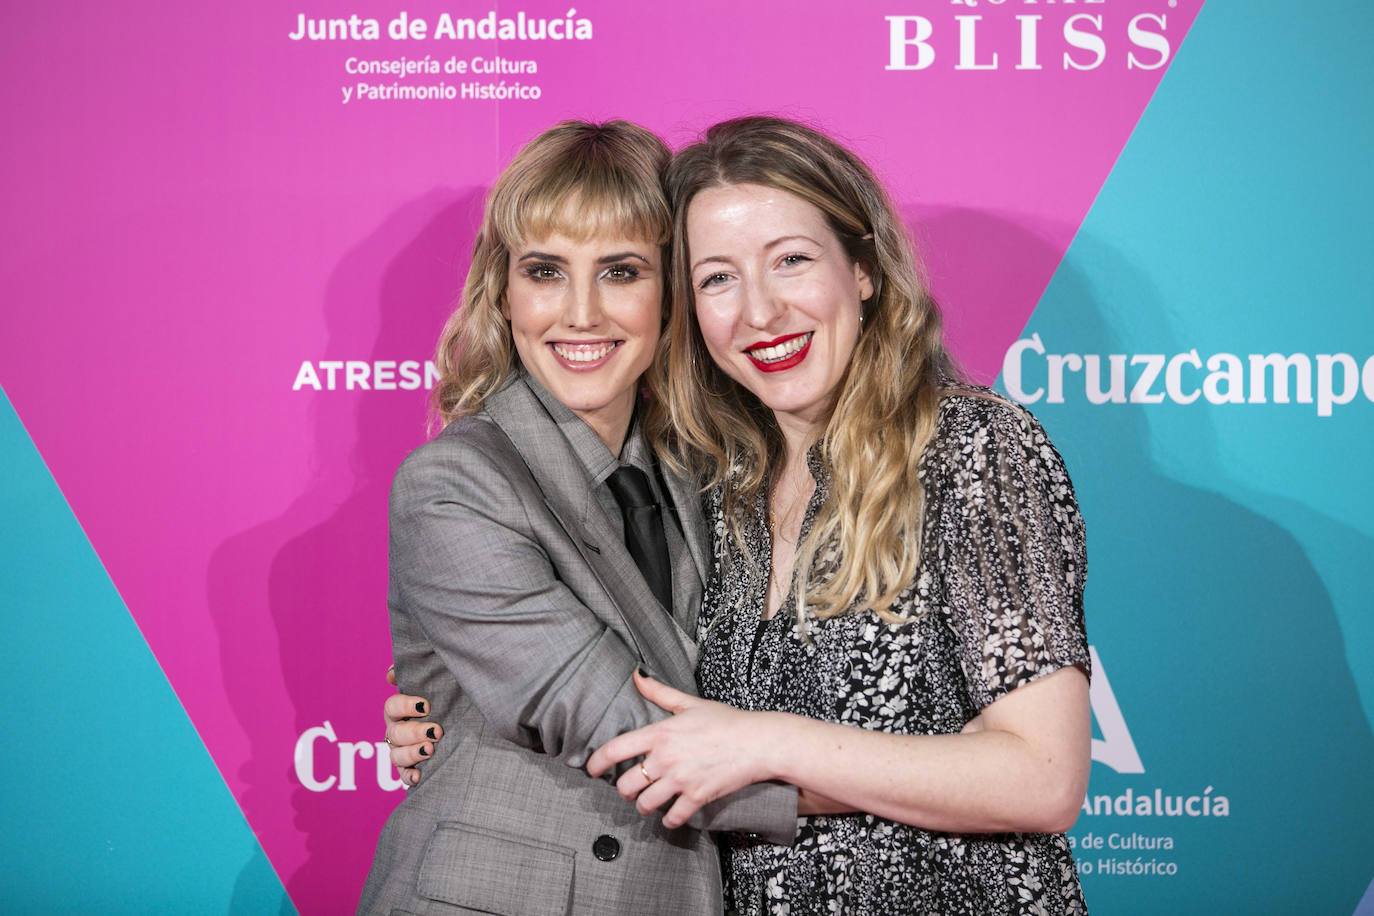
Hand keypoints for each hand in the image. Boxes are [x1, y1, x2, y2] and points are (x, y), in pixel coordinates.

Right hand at [384, 664, 441, 785]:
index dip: (405, 706)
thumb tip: (392, 673)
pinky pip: (404, 776)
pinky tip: (418, 777)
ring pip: (396, 755)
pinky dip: (409, 777)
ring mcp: (401, 751)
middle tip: (437, 731)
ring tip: (431, 749)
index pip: (391, 707)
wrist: (461, 724)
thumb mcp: (434, 683)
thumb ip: (416, 674)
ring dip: (412, 753)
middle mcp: (396, 731)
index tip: (426, 706)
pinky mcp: (410, 769)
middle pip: (395, 733)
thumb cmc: (443, 699)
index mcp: (399, 711)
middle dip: (415, 732)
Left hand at [586, 670, 780, 828]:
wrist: (756, 742)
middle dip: (624, 789)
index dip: (596, 763)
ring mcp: (681, 780)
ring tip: (648, 801)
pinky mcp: (697, 797)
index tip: (592, 770)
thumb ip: (659, 692)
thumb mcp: (689, 703)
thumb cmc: (725, 720)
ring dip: (644, 805)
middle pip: (626, 785)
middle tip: (630, 787)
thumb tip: (637, 676)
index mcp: (660, 734)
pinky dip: (668, 820)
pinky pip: (673, 818)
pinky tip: (670, 815)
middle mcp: (666, 759)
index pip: (615, 750)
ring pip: (645, 804)